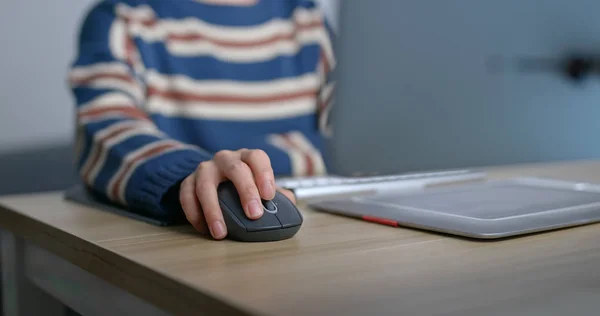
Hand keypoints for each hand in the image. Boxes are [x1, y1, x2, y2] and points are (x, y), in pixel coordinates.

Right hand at [178, 148, 295, 238]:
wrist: (215, 179)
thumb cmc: (243, 184)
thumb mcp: (260, 186)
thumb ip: (277, 196)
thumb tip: (291, 207)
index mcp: (247, 158)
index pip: (257, 157)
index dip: (264, 174)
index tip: (269, 195)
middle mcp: (226, 159)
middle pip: (236, 169)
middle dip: (246, 192)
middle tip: (253, 215)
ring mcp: (205, 169)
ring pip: (206, 183)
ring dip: (213, 209)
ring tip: (221, 232)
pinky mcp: (188, 181)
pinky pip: (186, 195)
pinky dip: (193, 213)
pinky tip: (203, 228)